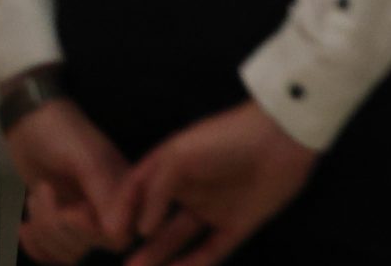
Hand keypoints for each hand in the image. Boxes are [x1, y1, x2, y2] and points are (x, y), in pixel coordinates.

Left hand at [6, 98, 131, 258]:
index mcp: (124, 190)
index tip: (70, 210)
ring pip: (69, 253)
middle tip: (43, 192)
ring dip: (43, 233)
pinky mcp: (60, 225)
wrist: (28, 122)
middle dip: (58, 227)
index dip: (91, 232)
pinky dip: (35, 247)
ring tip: (36, 197)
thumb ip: (103, 191)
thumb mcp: (85, 156)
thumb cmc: (61, 131)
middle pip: (90, 247)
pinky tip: (25, 227)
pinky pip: (52, 256)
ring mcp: (82, 218)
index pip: (118, 235)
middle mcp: (107, 209)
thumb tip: (118, 233)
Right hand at [115, 101, 316, 265]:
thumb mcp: (179, 155)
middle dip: (135, 242)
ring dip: (157, 257)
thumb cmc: (225, 139)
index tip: (108, 234)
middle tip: (118, 262)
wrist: (282, 137)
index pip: (138, 191)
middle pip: (155, 220)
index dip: (121, 211)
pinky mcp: (238, 224)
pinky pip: (210, 251)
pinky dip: (190, 264)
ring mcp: (214, 207)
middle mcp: (191, 188)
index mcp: (174, 165)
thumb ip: (155, 191)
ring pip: (178, 239)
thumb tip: (140, 228)